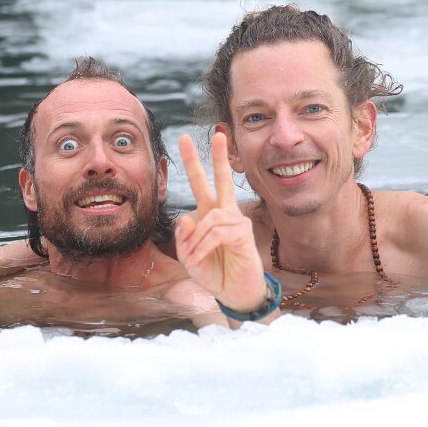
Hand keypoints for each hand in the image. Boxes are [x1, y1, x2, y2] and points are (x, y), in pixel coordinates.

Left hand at [175, 132, 273, 317]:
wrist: (234, 292)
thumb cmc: (214, 272)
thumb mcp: (189, 256)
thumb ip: (184, 237)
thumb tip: (189, 216)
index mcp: (208, 214)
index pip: (200, 184)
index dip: (192, 162)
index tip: (184, 139)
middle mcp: (223, 212)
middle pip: (220, 180)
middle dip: (218, 157)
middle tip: (217, 133)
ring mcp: (236, 220)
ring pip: (209, 217)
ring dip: (197, 239)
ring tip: (195, 256)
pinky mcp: (243, 232)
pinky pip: (216, 231)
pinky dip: (205, 245)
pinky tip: (205, 256)